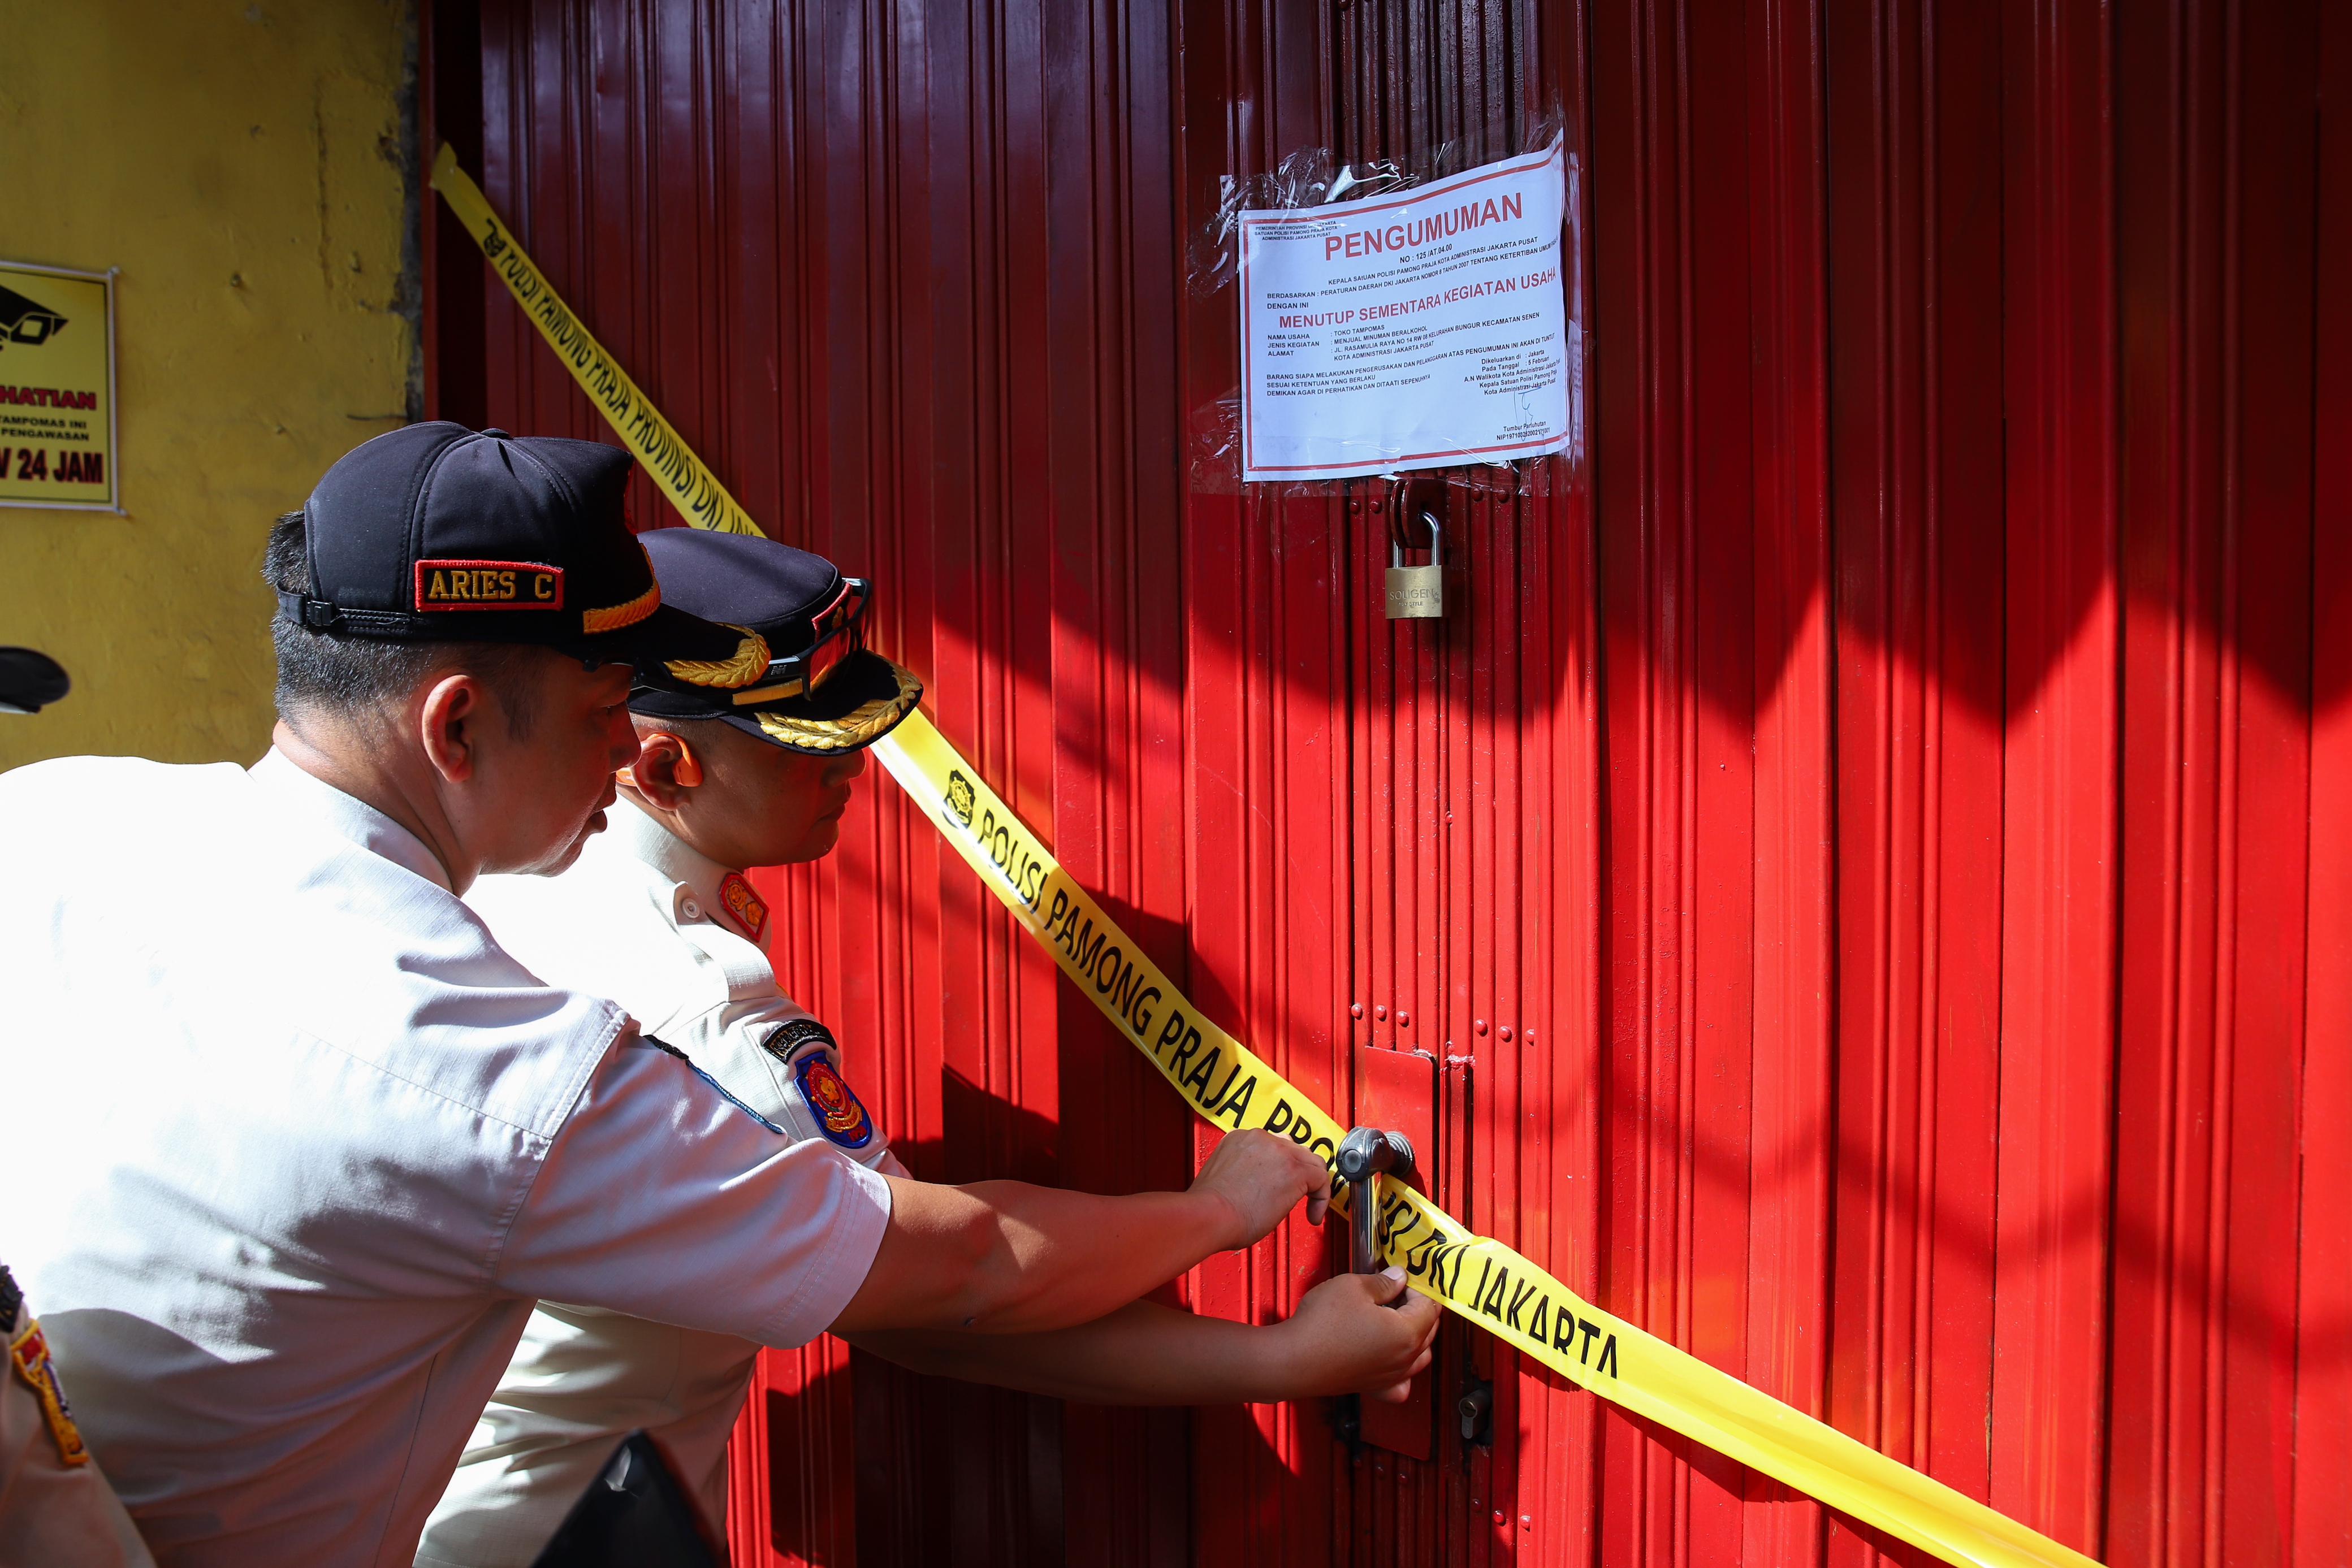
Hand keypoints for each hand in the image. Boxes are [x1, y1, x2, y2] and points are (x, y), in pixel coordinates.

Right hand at [1190, 1128, 1332, 1248]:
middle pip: (1293, 1149)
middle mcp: (1260, 1139)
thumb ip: (1241, 1173)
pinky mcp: (1294, 1169)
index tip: (1276, 1187)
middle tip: (1293, 1195)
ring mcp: (1278, 1151)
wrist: (1210, 1215)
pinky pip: (1321, 1178)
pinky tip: (1313, 1215)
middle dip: (1296, 1172)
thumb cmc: (1210, 1208)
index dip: (1279, 1168)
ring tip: (1307, 1206)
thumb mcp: (1223, 1177)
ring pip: (1310, 1160)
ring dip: (1310, 1183)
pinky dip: (1321, 1198)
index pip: (1272, 1146)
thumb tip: (1254, 1186)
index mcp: (1239, 1139)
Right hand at [1271, 1268, 1441, 1401]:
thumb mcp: (1353, 1287)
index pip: (1429, 1307)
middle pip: (1428, 1331)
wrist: (1294, 1360)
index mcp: (1406, 1333)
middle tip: (1398, 1290)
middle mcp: (1405, 1360)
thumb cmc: (1321, 1325)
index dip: (1418, 1288)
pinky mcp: (1374, 1388)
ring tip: (1395, 1318)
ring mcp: (1391, 1377)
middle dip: (1418, 1308)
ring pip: (1420, 1356)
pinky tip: (1391, 1357)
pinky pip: (1401, 1384)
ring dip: (1415, 1336)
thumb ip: (1383, 1282)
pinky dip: (1404, 1371)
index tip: (1405, 1277)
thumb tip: (1398, 1278)